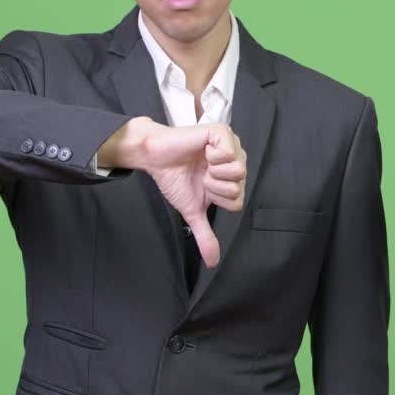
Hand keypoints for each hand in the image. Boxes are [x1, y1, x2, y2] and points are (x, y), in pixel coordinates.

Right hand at [97, 117, 247, 265]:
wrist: (155, 159)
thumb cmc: (175, 180)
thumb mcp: (193, 211)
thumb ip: (206, 235)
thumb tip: (212, 262)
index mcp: (233, 178)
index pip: (237, 201)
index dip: (216, 199)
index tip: (202, 187)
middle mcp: (236, 161)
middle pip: (238, 187)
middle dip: (213, 186)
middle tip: (200, 174)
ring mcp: (231, 145)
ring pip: (237, 171)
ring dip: (212, 172)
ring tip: (202, 162)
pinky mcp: (222, 132)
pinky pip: (228, 152)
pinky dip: (211, 156)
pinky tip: (202, 150)